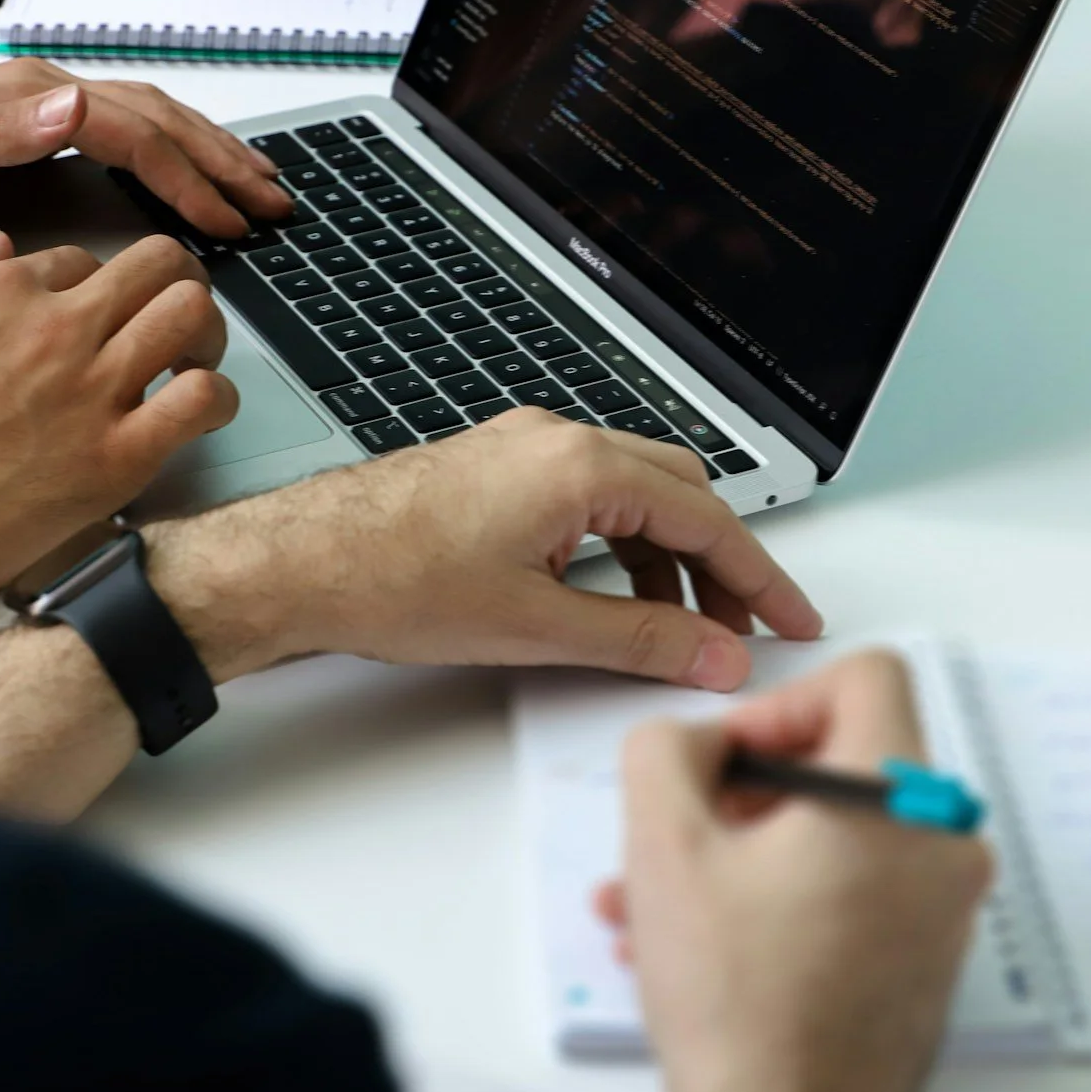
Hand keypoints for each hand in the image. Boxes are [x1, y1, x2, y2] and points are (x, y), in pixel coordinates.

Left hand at [0, 58, 292, 235]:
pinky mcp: (36, 122)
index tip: (225, 219)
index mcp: (29, 97)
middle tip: (274, 202)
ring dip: (207, 150)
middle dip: (221, 159)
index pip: (132, 133)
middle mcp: (45, 91)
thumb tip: (75, 107)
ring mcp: (43, 103)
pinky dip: (171, 150)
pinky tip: (186, 172)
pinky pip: (126, 130)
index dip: (185, 176)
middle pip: (158, 117)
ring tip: (255, 184)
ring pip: (149, 118)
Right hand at [0, 232, 234, 647]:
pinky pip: (202, 399)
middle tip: (174, 317)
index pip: (86, 258)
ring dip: (205, 332)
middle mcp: (55, 328)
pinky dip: (217, 399)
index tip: (100, 320)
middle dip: (176, 282)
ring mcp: (92, 390)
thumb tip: (1, 243)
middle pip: (158, 264)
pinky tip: (201, 412)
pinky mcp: (119, 456)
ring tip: (192, 361)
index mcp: (3, 293)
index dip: (101, 289)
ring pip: (191, 314)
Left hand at [148, 408, 822, 686]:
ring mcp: (521, 449)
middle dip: (719, 561)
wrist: (298, 563)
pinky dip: (615, 546)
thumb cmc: (391, 579)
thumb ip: (639, 639)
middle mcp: (555, 439)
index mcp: (578, 465)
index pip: (707, 518)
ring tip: (674, 628)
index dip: (760, 576)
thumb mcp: (535, 626)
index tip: (792, 618)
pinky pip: (584, 497)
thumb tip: (714, 651)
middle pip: (678, 491)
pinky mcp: (494, 470)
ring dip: (665, 557)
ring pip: (631, 493)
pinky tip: (606, 598)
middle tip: (740, 627)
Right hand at [603, 653, 989, 1091]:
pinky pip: (854, 891)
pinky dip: (783, 894)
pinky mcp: (924, 962)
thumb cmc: (740, 1006)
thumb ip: (664, 748)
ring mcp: (943, 913)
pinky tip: (705, 938)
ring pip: (839, 834)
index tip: (730, 757)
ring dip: (747, 848)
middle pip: (846, 758)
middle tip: (691, 825)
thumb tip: (690, 740)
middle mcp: (943, 848)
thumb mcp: (663, 841)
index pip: (866, 677)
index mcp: (900, 801)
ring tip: (664, 895)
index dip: (780, 701)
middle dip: (747, 787)